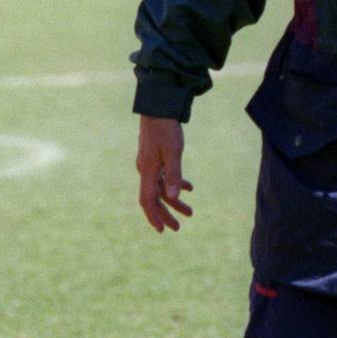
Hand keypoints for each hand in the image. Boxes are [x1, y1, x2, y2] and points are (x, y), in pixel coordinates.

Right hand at [136, 116, 193, 231]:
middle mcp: (146, 170)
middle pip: (155, 198)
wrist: (159, 107)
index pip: (148, 201)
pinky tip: (190, 188)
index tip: (162, 230)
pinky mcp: (156, 157)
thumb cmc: (166, 129)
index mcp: (147, 171)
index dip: (154, 216)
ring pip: (162, 188)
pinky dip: (176, 183)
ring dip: (175, 201)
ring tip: (191, 212)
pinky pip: (164, 176)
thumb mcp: (173, 152)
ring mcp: (150, 164)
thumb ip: (174, 175)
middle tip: (178, 228)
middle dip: (167, 214)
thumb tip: (175, 199)